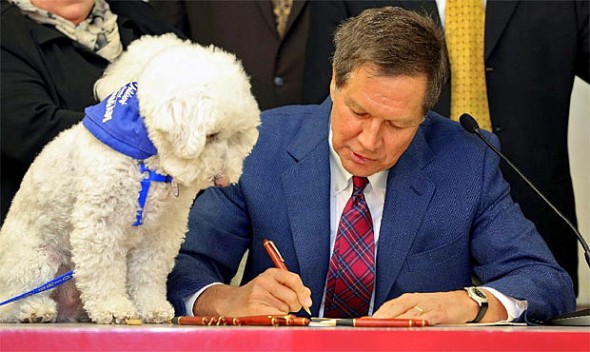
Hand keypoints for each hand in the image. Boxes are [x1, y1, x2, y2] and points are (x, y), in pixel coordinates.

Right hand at [194, 268, 311, 316]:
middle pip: (292, 297)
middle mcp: (264, 281)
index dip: (303, 291)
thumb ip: (291, 288)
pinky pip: (277, 317)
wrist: (230, 303)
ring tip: (270, 309)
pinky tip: (267, 315)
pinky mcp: (254, 308)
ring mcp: (258, 295)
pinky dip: (277, 319)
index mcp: (270, 273)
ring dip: (283, 313)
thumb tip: (308, 297)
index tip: (307, 302)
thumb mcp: (272, 285)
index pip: (294, 279)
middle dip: (293, 306)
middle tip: (283, 306)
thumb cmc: (255, 295)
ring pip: (285, 309)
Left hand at [371, 289, 506, 324]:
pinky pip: (427, 318)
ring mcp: (427, 305)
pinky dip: (418, 323)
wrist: (463, 302)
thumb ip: (401, 316)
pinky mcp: (439, 311)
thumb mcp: (417, 308)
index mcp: (406, 299)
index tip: (362, 324)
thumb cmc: (437, 307)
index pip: (387, 308)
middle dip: (381, 322)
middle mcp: (414, 300)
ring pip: (407, 316)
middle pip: (393, 311)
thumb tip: (382, 326)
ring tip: (384, 332)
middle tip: (370, 331)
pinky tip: (410, 328)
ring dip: (395, 324)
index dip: (375, 317)